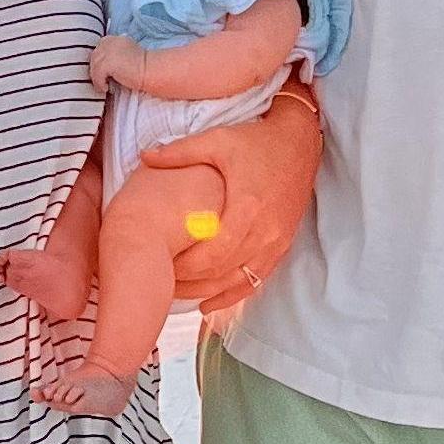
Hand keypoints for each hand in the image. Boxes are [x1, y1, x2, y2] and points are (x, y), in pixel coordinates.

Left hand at [88, 34, 148, 90]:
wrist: (152, 71)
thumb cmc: (141, 68)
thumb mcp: (126, 55)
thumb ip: (114, 55)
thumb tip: (102, 67)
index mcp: (115, 39)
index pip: (99, 48)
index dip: (99, 62)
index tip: (102, 73)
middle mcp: (110, 42)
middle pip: (95, 57)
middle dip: (96, 70)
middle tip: (101, 82)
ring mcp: (109, 51)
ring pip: (94, 66)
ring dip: (97, 79)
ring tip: (104, 87)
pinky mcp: (108, 62)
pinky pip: (97, 74)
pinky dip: (99, 83)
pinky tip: (106, 89)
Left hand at [150, 88, 319, 311]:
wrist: (300, 141)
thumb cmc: (256, 141)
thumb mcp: (217, 140)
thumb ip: (180, 152)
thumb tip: (144, 156)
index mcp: (246, 207)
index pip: (213, 253)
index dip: (186, 266)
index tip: (161, 265)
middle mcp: (265, 230)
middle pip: (223, 270)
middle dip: (191, 281)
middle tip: (162, 281)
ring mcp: (276, 241)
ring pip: (239, 280)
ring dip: (209, 292)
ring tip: (179, 295)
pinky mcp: (282, 245)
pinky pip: (257, 279)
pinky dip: (232, 294)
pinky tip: (208, 304)